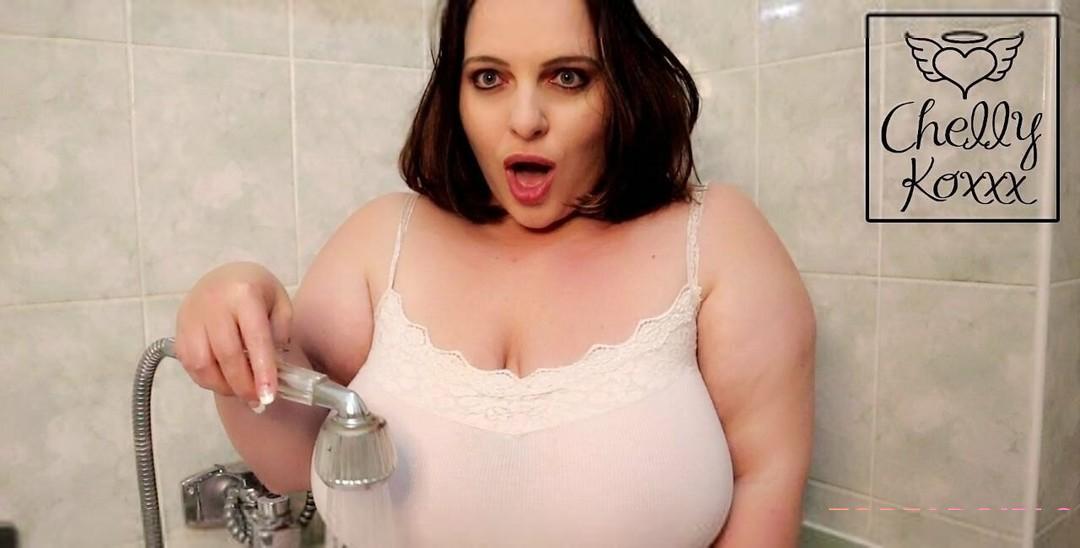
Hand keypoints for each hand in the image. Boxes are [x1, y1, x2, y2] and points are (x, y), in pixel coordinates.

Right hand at [174, 262, 291, 412]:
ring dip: (222, 385)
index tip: (268, 396)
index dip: (262, 370)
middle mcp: (214, 304)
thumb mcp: (280, 301)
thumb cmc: (256, 291)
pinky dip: (206, 380)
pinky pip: (189, 364)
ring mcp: (192, 316)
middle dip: (243, 385)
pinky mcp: (178, 330)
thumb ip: (281, 331)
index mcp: (244, 294)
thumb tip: (274, 366)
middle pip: (227, 354)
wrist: (223, 276)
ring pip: (202, 363)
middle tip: (258, 401)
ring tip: (240, 392)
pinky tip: (223, 382)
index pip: (255, 338)